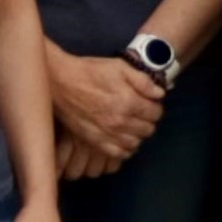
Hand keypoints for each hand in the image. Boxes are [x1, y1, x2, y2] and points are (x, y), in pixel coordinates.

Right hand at [43, 48, 164, 178]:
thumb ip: (143, 81)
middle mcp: (120, 121)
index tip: (150, 103)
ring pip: (136, 143)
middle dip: (148, 120)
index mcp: (129, 102)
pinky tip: (123, 138)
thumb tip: (159, 94)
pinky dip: (125, 148)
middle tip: (141, 112)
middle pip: (148, 129)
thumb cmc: (90, 71)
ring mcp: (107, 134)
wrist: (61, 82)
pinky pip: (118, 153)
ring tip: (132, 124)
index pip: (156, 113)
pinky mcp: (95, 141)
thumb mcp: (120, 67)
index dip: (156, 107)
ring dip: (138, 134)